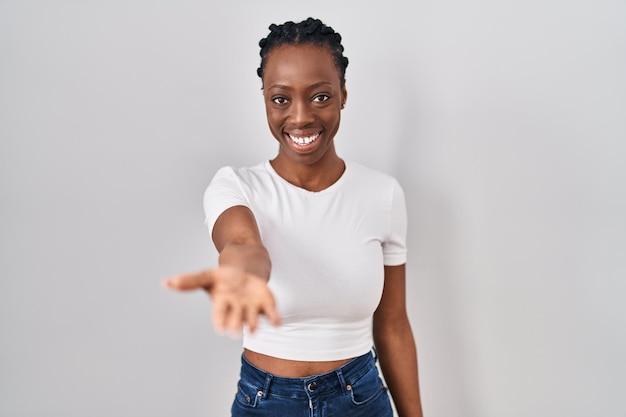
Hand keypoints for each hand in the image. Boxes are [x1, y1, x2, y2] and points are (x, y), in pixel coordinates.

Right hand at [164, 266, 279, 336]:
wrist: (246, 272)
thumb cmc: (224, 279)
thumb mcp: (208, 276)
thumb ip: (190, 281)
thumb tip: (165, 282)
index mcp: (222, 304)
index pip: (219, 315)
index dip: (220, 321)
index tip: (220, 329)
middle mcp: (237, 309)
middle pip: (236, 319)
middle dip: (235, 325)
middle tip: (235, 331)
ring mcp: (252, 307)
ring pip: (253, 319)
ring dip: (253, 324)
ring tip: (254, 329)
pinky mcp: (266, 303)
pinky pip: (271, 313)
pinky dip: (274, 318)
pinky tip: (277, 322)